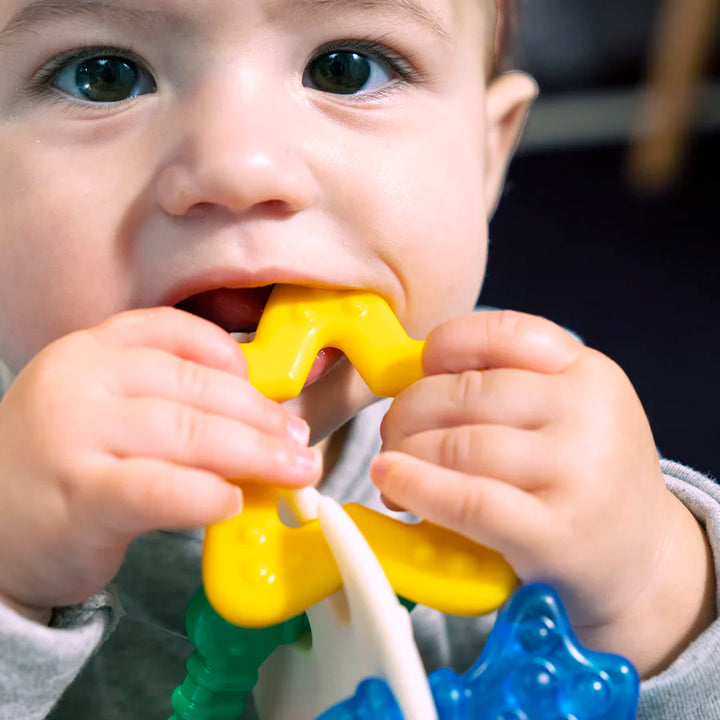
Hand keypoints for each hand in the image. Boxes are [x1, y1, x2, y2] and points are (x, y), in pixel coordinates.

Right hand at [0, 308, 320, 620]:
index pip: (176, 331)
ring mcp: (72, 435)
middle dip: (261, 416)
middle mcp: (78, 381)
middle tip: (298, 442)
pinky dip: (207, 494)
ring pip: (189, 433)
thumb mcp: (104, 412)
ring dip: (255, 455)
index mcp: (89, 350)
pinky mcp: (78, 497)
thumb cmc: (64, 469)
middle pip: (196, 387)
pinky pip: (160, 489)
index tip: (269, 390)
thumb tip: (260, 420)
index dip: (234, 359)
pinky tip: (232, 502)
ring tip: (292, 470)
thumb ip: (168, 402)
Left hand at [372, 310, 713, 675]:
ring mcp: (577, 472)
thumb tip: (406, 382)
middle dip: (409, 411)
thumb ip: (506, 388)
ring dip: (406, 454)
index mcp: (588, 371)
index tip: (420, 370)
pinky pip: (467, 500)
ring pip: (458, 444)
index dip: (444, 345)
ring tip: (391, 468)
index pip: (502, 332)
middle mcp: (588, 412)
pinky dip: (417, 486)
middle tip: (392, 434)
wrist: (645, 564)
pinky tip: (392, 481)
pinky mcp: (556, 533)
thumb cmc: (585, 481)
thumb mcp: (569, 414)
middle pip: (466, 392)